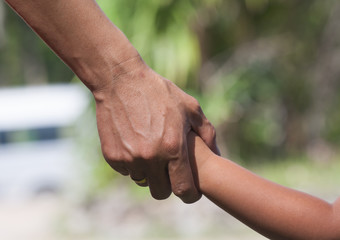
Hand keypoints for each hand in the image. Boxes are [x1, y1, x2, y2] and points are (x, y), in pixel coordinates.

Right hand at [94, 57, 218, 202]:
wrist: (121, 81)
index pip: (184, 190)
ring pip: (142, 181)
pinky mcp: (112, 156)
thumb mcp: (190, 107)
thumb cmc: (159, 92)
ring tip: (150, 150)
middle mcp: (151, 158)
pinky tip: (134, 143)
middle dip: (167, 185)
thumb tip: (218, 155)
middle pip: (160, 193)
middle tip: (168, 171)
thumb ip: (207, 133)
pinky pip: (125, 171)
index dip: (190, 195)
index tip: (190, 191)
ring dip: (148, 172)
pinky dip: (131, 163)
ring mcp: (129, 158)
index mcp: (173, 148)